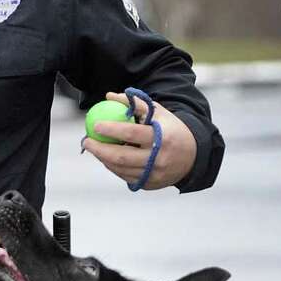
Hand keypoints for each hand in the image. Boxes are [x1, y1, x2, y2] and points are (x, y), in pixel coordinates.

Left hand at [80, 90, 196, 189]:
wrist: (193, 156)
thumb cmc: (171, 129)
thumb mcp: (158, 112)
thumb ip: (134, 104)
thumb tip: (109, 97)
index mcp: (162, 138)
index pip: (131, 133)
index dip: (111, 129)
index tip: (95, 125)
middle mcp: (157, 159)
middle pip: (122, 157)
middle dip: (99, 149)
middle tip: (87, 141)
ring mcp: (153, 174)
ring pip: (121, 169)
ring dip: (103, 159)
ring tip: (94, 148)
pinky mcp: (150, 184)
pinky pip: (125, 176)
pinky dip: (113, 167)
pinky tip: (106, 158)